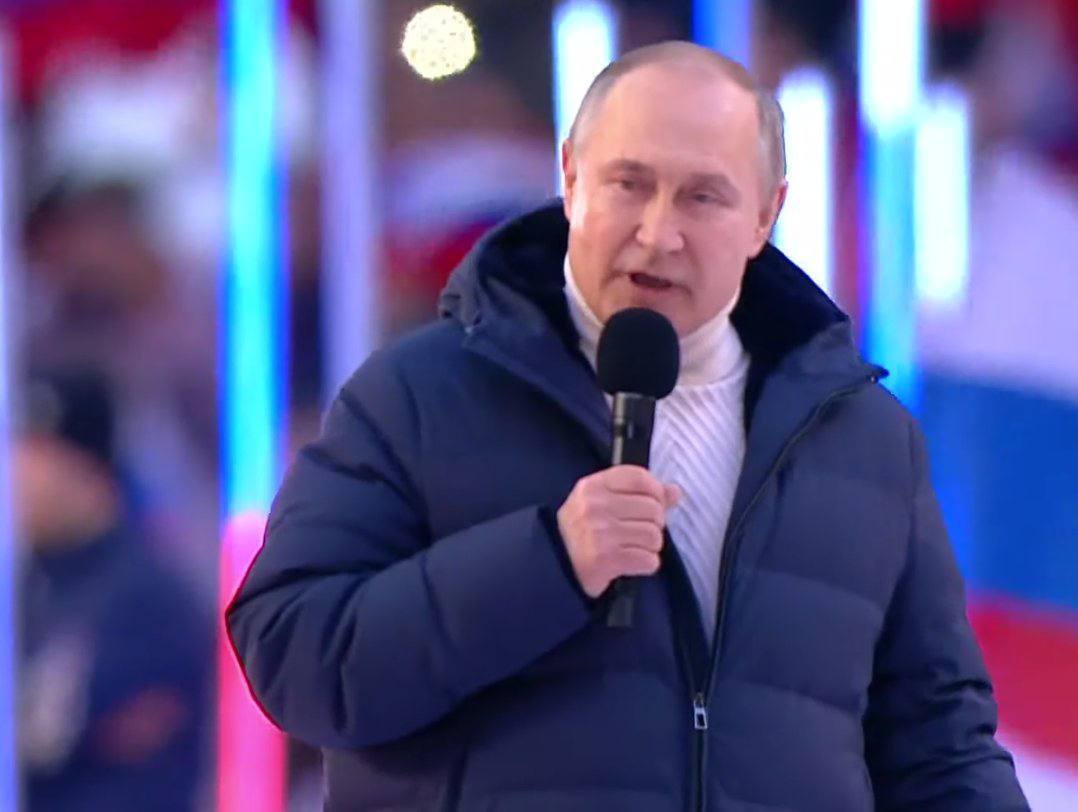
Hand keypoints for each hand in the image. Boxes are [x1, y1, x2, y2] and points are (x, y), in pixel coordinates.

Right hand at [556, 465, 680, 597]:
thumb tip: (674, 492)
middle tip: (638, 532)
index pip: (639, 477)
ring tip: (633, 548)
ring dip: (650, 546)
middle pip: (653, 508)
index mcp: (593, 486)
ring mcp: (600, 533)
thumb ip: (637, 493)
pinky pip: (648, 560)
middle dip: (653, 523)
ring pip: (654, 536)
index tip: (654, 503)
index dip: (656, 491)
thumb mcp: (600, 502)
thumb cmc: (582, 531)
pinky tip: (631, 563)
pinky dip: (646, 564)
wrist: (556, 566)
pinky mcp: (606, 560)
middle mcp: (595, 506)